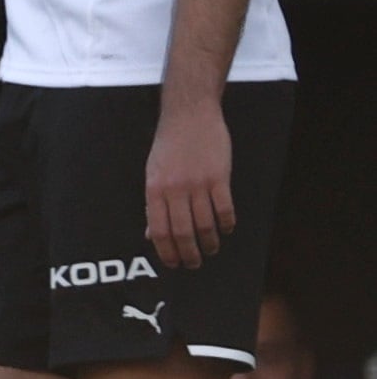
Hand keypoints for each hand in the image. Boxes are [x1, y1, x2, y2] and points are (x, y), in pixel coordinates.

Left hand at [147, 97, 234, 268]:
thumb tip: (151, 234)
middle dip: (189, 254)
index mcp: (154, 189)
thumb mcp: (153, 173)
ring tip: (211, 248)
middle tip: (194, 263)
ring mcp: (197, 183)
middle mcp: (174, 189)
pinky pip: (225, 210)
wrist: (189, 115)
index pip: (159, 230)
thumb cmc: (169, 145)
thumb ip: (153, 204)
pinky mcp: (219, 178)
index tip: (173, 264)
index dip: (166, 252)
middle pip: (183, 233)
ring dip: (210, 243)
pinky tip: (226, 229)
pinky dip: (227, 225)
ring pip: (206, 225)